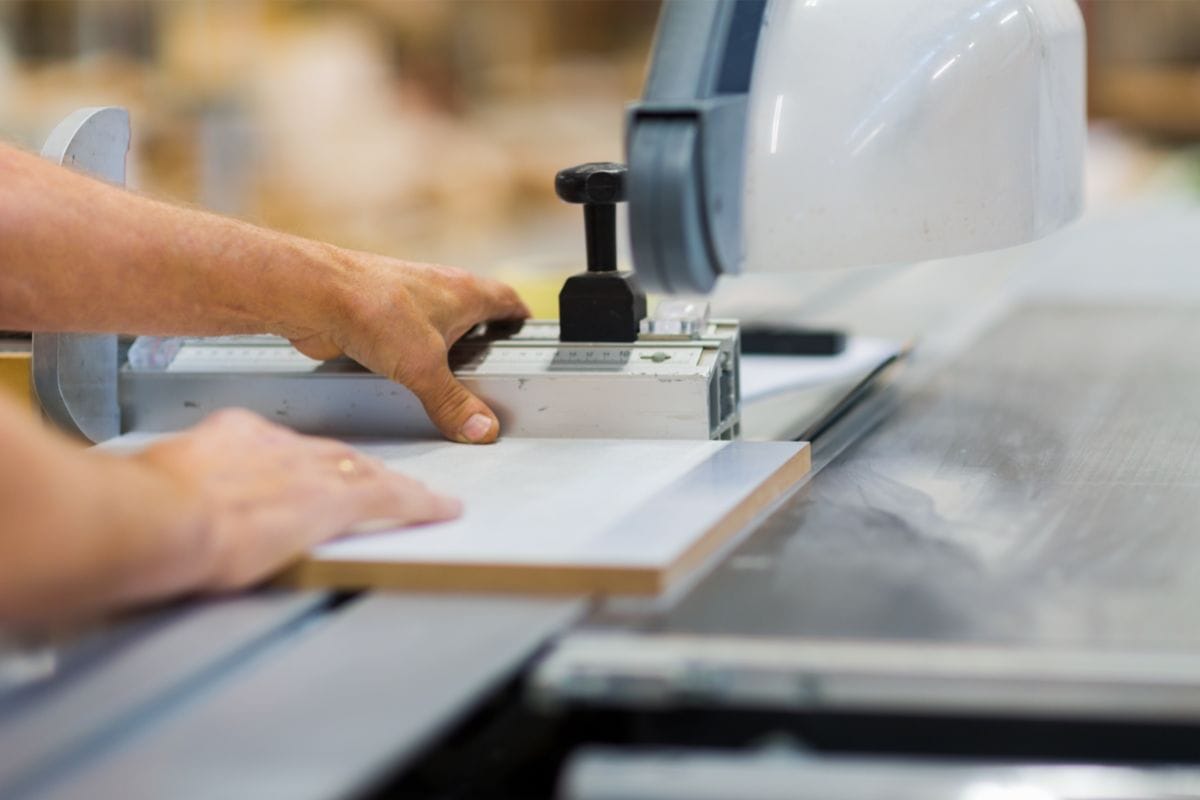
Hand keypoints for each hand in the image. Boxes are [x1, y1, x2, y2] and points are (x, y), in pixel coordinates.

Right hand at [134, 409, 460, 590]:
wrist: (163, 517)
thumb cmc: (143, 511)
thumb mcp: (156, 486)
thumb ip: (176, 490)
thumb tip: (162, 505)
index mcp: (233, 435)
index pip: (280, 446)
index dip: (300, 462)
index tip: (303, 472)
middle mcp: (278, 445)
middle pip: (330, 454)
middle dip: (352, 469)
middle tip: (376, 481)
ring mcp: (309, 469)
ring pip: (365, 472)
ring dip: (391, 485)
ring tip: (417, 496)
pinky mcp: (336, 499)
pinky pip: (392, 498)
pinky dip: (420, 504)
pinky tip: (440, 509)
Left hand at [287, 248, 529, 443]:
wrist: (314, 295)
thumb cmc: (373, 308)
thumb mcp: (424, 368)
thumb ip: (454, 403)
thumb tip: (483, 429)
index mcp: (462, 291)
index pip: (505, 298)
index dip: (519, 315)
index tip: (527, 329)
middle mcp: (436, 289)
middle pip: (472, 308)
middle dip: (483, 333)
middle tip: (491, 361)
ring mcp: (405, 299)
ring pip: (436, 320)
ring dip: (444, 343)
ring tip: (449, 376)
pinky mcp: (377, 313)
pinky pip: (403, 334)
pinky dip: (410, 352)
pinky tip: (404, 375)